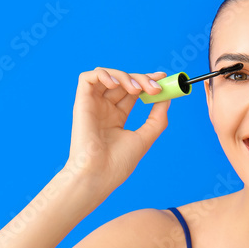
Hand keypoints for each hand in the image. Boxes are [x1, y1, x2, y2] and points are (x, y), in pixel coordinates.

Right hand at [64, 67, 169, 198]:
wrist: (99, 173)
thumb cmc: (118, 162)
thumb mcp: (145, 138)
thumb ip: (157, 118)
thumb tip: (167, 97)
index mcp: (117, 117)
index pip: (133, 92)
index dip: (147, 82)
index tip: (163, 79)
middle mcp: (104, 109)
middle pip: (124, 82)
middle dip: (142, 79)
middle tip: (155, 88)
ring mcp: (93, 105)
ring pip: (108, 75)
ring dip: (125, 76)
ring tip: (137, 90)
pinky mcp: (81, 102)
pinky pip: (87, 78)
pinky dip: (103, 74)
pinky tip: (116, 84)